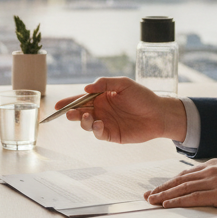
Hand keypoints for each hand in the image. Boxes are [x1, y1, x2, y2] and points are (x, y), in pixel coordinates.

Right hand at [54, 77, 187, 143]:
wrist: (159, 114)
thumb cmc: (142, 96)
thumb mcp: (124, 84)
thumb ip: (105, 83)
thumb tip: (86, 87)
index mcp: (101, 97)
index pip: (81, 99)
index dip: (68, 102)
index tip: (58, 106)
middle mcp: (101, 110)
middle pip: (80, 112)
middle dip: (72, 113)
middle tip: (68, 113)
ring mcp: (106, 122)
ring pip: (86, 124)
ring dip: (82, 121)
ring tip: (86, 116)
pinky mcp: (112, 134)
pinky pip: (98, 133)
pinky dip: (94, 129)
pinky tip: (98, 124)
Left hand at [144, 159, 216, 209]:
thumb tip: (211, 187)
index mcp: (214, 166)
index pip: (186, 174)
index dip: (170, 182)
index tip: (159, 188)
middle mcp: (210, 171)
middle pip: (180, 180)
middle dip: (162, 188)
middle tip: (147, 195)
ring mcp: (214, 182)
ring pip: (182, 188)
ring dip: (164, 195)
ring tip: (151, 201)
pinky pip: (193, 198)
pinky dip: (178, 201)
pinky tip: (167, 204)